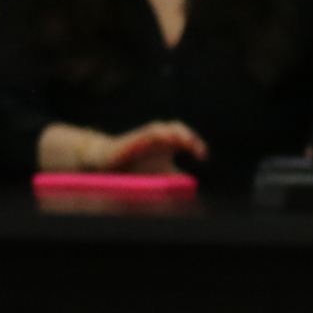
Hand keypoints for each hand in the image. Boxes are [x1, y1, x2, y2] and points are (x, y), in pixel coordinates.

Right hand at [91, 120, 207, 172]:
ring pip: (168, 127)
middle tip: (198, 151)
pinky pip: (153, 131)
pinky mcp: (138, 137)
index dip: (197, 144)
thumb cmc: (137, 168)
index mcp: (168, 144)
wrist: (110, 164)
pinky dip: (163, 134)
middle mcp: (161, 137)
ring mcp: (149, 136)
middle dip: (191, 137)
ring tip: (188, 143)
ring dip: (180, 133)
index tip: (202, 157)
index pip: (187, 139)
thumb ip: (176, 177)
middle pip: (179, 128)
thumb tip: (194, 185)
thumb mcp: (161, 174)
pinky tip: (170, 140)